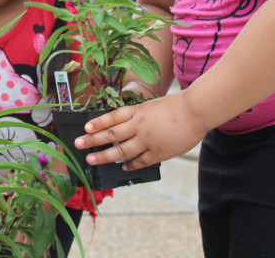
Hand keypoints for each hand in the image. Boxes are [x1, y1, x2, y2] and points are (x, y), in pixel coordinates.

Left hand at [74, 91, 206, 169]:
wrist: (195, 111)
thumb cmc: (177, 106)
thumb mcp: (152, 106)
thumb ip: (139, 116)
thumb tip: (126, 127)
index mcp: (138, 111)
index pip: (112, 117)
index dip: (98, 123)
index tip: (85, 128)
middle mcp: (139, 126)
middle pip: (111, 134)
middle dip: (93, 140)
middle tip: (79, 144)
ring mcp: (147, 140)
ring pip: (121, 151)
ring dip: (105, 156)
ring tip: (92, 159)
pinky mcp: (158, 153)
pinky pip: (139, 161)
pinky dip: (129, 165)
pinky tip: (122, 167)